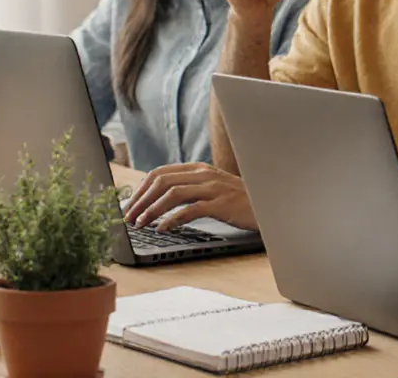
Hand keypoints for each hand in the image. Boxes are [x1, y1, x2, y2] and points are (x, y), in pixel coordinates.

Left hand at [122, 163, 257, 230]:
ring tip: (141, 224)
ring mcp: (213, 188)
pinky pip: (190, 210)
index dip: (140, 189)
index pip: (160, 173)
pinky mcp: (221, 204)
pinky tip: (162, 228)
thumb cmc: (239, 200)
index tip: (129, 205)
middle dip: (140, 200)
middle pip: (162, 182)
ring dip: (151, 210)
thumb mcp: (213, 188)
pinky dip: (172, 219)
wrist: (268, 204)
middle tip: (128, 217)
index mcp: (199, 168)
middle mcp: (204, 174)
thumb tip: (159, 198)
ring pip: (172, 194)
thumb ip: (190, 188)